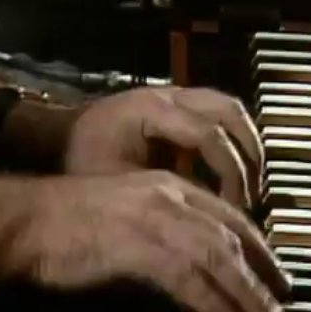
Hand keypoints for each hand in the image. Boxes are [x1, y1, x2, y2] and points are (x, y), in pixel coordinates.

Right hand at [0, 171, 289, 311]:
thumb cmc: (71, 221)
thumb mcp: (130, 217)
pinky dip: (210, 300)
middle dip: (261, 269)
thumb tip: (196, 268)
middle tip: (281, 297)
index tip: (273, 270)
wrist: (27, 220)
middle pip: (230, 234)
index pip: (227, 215)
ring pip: (215, 256)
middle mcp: (168, 196)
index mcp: (168, 186)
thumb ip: (165, 234)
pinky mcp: (135, 245)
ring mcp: (153, 219)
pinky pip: (186, 277)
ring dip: (244, 290)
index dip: (257, 245)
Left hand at [64, 87, 262, 209]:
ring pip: (229, 108)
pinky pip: (219, 114)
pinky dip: (233, 140)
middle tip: (251, 194)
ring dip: (246, 144)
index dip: (229, 171)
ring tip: (249, 184)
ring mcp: (174, 94)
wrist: (59, 136)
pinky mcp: (177, 104)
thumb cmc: (84, 160)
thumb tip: (208, 217)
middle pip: (230, 111)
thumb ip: (163, 195)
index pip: (208, 134)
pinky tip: (232, 173)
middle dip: (248, 153)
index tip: (234, 205)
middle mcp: (168, 94)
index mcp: (151, 110)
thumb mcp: (117, 184)